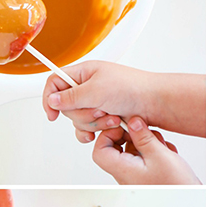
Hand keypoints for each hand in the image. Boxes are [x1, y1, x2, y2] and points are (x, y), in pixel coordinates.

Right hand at [42, 63, 205, 137]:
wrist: (155, 104)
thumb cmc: (132, 89)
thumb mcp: (96, 90)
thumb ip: (71, 96)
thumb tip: (52, 100)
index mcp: (84, 72)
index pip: (55, 82)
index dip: (50, 98)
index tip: (53, 114)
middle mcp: (88, 87)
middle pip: (67, 106)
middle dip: (82, 114)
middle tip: (100, 110)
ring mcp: (96, 103)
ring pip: (78, 120)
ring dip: (93, 123)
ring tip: (112, 118)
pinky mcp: (104, 117)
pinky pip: (87, 129)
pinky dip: (93, 132)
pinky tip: (101, 134)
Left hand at [92, 117, 200, 184]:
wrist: (189, 201)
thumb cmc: (175, 185)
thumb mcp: (160, 154)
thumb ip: (143, 137)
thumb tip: (132, 123)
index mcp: (123, 170)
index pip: (100, 151)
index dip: (108, 135)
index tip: (123, 126)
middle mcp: (127, 174)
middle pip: (117, 148)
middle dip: (132, 136)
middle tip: (145, 131)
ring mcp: (137, 175)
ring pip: (133, 151)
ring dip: (147, 142)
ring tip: (162, 145)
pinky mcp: (147, 175)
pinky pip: (144, 158)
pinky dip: (155, 150)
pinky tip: (166, 152)